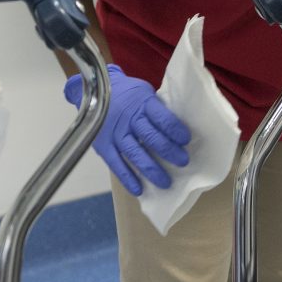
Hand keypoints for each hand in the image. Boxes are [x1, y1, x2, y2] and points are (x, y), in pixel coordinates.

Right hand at [64, 64, 191, 195]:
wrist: (96, 91)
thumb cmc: (128, 93)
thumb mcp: (144, 92)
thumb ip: (157, 108)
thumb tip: (178, 128)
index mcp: (143, 103)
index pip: (162, 118)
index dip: (175, 130)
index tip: (186, 140)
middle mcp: (129, 119)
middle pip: (151, 137)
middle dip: (169, 151)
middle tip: (183, 162)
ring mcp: (115, 134)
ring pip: (135, 154)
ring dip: (152, 170)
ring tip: (166, 182)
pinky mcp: (104, 146)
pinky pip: (116, 164)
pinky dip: (127, 178)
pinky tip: (139, 189)